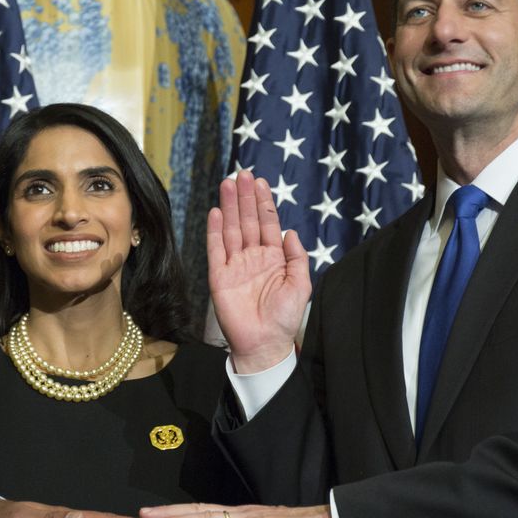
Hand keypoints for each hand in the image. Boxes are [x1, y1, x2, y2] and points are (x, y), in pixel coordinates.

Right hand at [208, 170, 310, 372]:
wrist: (264, 343)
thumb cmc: (285, 318)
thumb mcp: (301, 285)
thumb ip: (297, 257)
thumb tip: (289, 231)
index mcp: (273, 258)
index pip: (267, 223)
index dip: (263, 203)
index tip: (259, 182)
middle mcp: (252, 257)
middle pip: (247, 221)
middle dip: (245, 197)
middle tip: (242, 174)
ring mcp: (235, 265)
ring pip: (231, 229)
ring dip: (230, 207)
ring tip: (228, 184)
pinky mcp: (219, 276)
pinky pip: (216, 249)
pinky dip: (215, 230)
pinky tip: (217, 212)